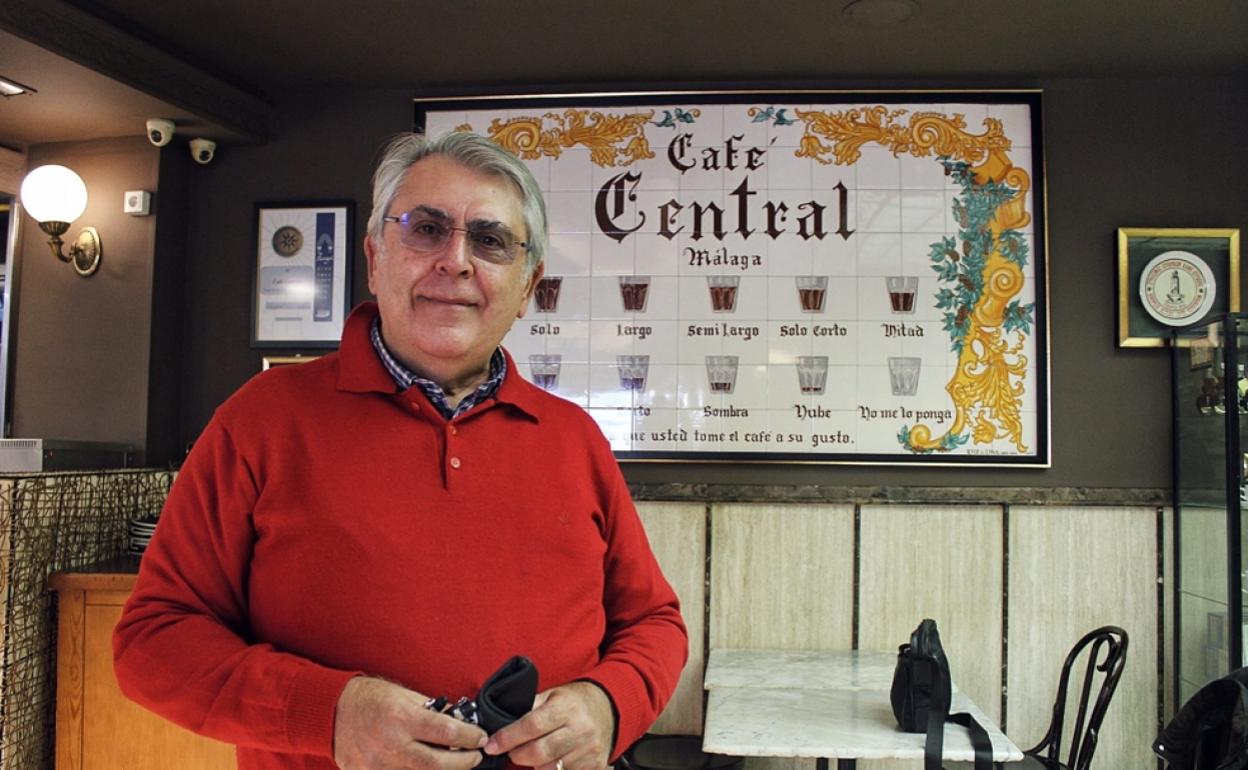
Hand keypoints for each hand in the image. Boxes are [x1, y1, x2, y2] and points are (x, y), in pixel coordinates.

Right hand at [334, 676, 487, 769]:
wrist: (334, 711)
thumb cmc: (372, 699)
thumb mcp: (405, 696)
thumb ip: (431, 712)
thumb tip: (459, 722)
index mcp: (402, 718)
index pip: (446, 732)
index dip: (469, 737)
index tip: (481, 738)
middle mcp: (391, 744)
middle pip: (437, 764)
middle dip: (463, 762)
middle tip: (475, 757)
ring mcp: (379, 766)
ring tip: (453, 763)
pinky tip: (428, 768)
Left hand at [483, 681, 613, 769]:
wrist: (609, 708)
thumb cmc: (575, 701)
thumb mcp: (553, 695)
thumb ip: (530, 707)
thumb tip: (501, 723)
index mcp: (566, 707)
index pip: (531, 725)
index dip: (508, 738)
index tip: (492, 745)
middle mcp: (580, 729)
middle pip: (539, 752)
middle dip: (518, 755)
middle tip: (513, 752)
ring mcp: (589, 749)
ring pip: (549, 769)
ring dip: (535, 765)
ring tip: (534, 754)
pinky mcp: (595, 765)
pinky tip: (551, 761)